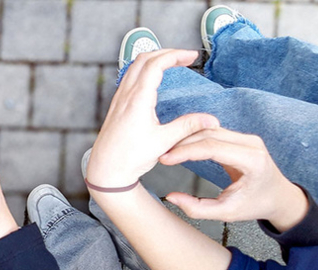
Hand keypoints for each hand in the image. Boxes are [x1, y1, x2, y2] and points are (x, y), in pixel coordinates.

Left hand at [87, 50, 218, 188]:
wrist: (105, 169)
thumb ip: (188, 127)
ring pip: (135, 67)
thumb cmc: (130, 158)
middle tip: (186, 57)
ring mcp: (119, 99)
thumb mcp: (163, 142)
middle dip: (167, 53)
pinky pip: (129, 77)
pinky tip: (155, 79)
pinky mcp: (117, 105)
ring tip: (173, 63)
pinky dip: (144, 69)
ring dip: (154, 59)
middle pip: (144, 59)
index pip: (156, 64)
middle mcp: (126, 95)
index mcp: (138, 99)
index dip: (176, 55)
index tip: (192, 56)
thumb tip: (212, 119)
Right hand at [161, 128, 307, 231]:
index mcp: (252, 161)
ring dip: (186, 139)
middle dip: (182, 143)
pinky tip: (180, 147)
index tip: (165, 159)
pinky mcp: (241, 137)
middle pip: (209, 134)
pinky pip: (214, 132)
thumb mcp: (226, 213)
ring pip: (209, 129)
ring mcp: (247, 138)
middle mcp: (251, 144)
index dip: (185, 152)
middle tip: (161, 155)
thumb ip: (197, 208)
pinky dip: (195, 138)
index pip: (212, 148)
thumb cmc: (254, 205)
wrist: (279, 196)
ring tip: (168, 151)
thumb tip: (170, 196)